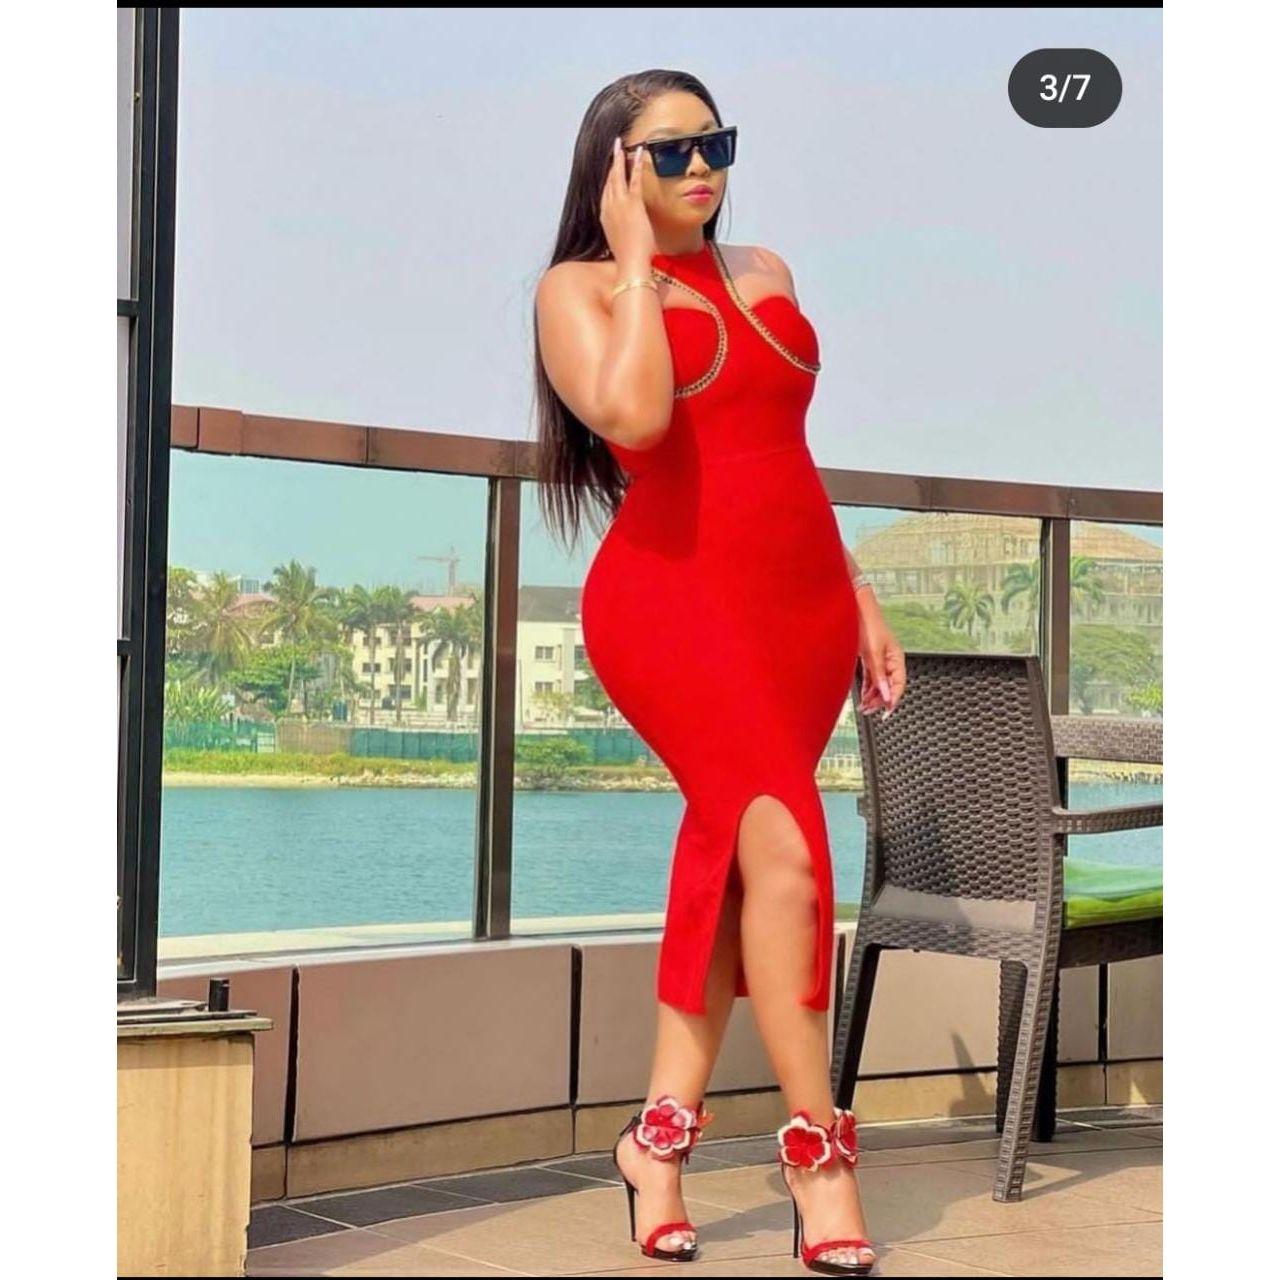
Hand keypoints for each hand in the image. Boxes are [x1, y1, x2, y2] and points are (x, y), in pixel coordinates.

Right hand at [600, 136, 656, 271]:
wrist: (630, 263)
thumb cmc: (628, 258)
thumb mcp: (621, 243)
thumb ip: (622, 233)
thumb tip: (627, 234)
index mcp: (604, 217)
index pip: (605, 192)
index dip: (608, 178)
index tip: (611, 168)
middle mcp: (608, 208)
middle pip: (609, 180)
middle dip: (612, 163)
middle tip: (614, 148)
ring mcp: (619, 204)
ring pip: (618, 176)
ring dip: (620, 158)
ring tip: (621, 145)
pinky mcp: (632, 204)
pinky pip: (634, 179)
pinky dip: (635, 164)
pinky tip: (638, 153)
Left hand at [855, 595, 905, 717]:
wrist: (855, 609)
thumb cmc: (867, 624)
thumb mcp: (873, 652)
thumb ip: (879, 674)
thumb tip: (885, 694)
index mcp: (896, 658)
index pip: (899, 684)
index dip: (893, 699)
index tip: (886, 712)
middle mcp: (890, 660)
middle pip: (889, 686)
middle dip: (881, 700)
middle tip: (870, 711)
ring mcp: (880, 659)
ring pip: (880, 683)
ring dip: (872, 696)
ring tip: (864, 707)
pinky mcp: (870, 657)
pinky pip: (871, 677)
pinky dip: (867, 688)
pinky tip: (863, 696)